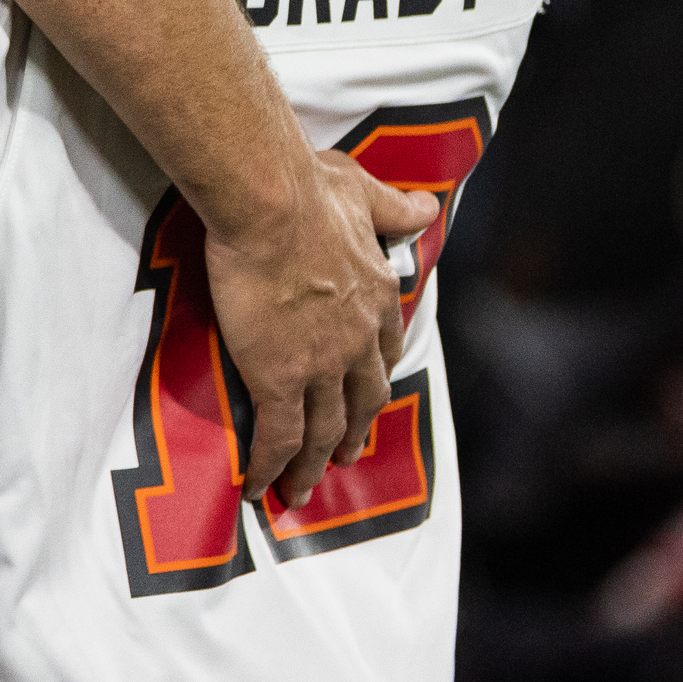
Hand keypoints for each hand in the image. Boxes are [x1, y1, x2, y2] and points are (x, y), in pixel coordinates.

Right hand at [202, 151, 434, 507]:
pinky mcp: (278, 377)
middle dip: (353, 434)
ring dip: (312, 466)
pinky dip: (269, 466)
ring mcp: (321, 364)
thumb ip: (394, 207)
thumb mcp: (362, 191)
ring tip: (299, 491)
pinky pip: (278, 436)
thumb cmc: (308, 189)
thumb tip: (427, 206)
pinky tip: (256, 485)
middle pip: (361, 403)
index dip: (376, 378)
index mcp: (376, 296)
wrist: (270, 203)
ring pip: (323, 431)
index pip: (384, 350)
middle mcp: (357, 340)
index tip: (369, 397)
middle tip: (345, 458)